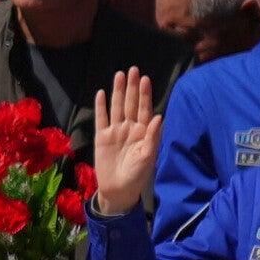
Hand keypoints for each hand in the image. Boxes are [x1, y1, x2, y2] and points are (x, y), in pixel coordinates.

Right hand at [88, 69, 159, 216]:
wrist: (118, 190)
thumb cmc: (138, 175)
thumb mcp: (148, 157)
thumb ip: (153, 137)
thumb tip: (158, 116)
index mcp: (143, 131)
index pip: (144, 108)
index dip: (145, 94)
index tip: (145, 79)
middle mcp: (130, 127)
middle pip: (131, 103)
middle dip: (132, 87)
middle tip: (133, 70)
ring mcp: (116, 131)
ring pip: (116, 107)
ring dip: (117, 91)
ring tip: (119, 75)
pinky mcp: (102, 137)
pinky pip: (101, 119)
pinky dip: (101, 106)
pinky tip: (101, 93)